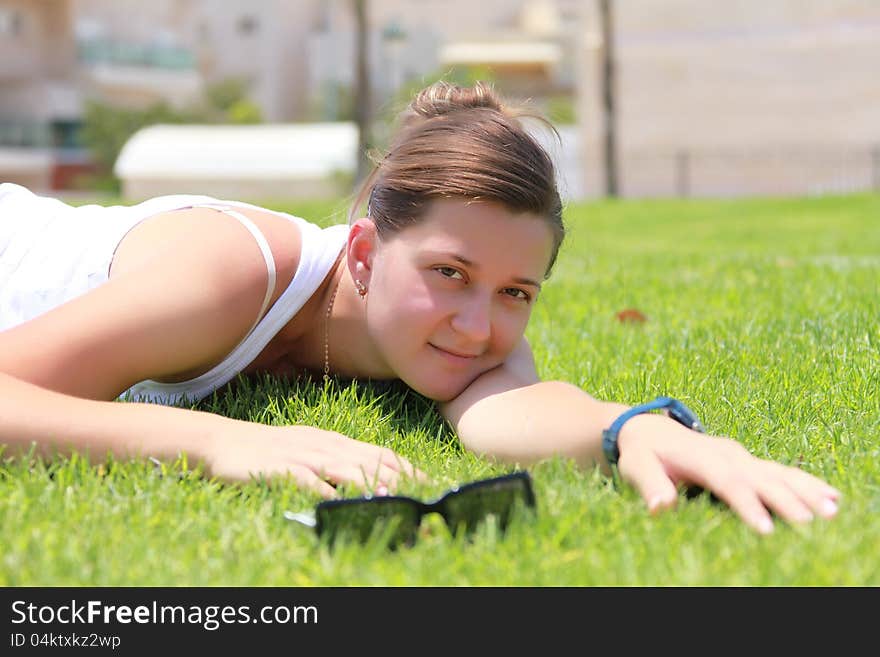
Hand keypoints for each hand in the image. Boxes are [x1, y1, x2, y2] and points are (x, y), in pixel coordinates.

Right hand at [203, 422, 423, 497]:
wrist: (224, 441)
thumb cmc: (272, 449)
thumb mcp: (312, 447)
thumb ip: (341, 459)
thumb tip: (373, 475)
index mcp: (336, 441)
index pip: (381, 453)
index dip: (409, 468)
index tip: (432, 482)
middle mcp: (326, 446)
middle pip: (371, 462)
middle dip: (401, 480)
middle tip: (426, 495)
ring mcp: (304, 457)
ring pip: (347, 470)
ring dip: (374, 486)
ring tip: (397, 500)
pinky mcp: (282, 469)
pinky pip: (309, 482)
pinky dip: (328, 493)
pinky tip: (343, 504)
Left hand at [616, 416, 840, 533]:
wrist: (645, 429)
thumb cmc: (640, 453)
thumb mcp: (636, 467)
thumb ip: (650, 485)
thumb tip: (660, 506)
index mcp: (701, 456)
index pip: (727, 482)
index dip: (746, 505)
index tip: (764, 529)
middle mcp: (726, 453)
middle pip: (760, 477)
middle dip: (785, 500)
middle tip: (810, 523)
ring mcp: (740, 456)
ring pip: (778, 473)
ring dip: (805, 490)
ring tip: (832, 509)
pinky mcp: (747, 462)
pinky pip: (781, 472)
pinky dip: (806, 484)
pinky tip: (831, 497)